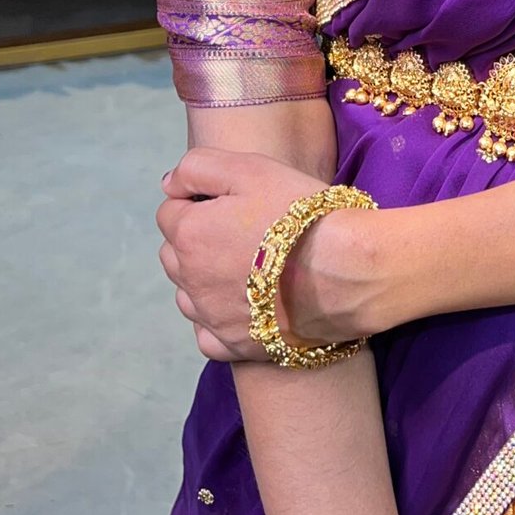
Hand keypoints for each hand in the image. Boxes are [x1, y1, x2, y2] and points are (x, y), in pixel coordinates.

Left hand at [156, 147, 332, 362]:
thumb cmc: (299, 214)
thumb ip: (198, 168)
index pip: (170, 213)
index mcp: (189, 234)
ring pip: (188, 295)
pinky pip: (208, 335)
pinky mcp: (233, 346)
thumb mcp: (250, 169)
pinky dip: (217, 321)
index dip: (197, 202)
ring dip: (203, 280)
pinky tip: (244, 306)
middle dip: (195, 240)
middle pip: (174, 255)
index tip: (232, 203)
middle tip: (240, 231)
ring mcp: (211, 318)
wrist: (346, 271)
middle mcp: (190, 280)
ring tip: (245, 268)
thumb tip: (169, 185)